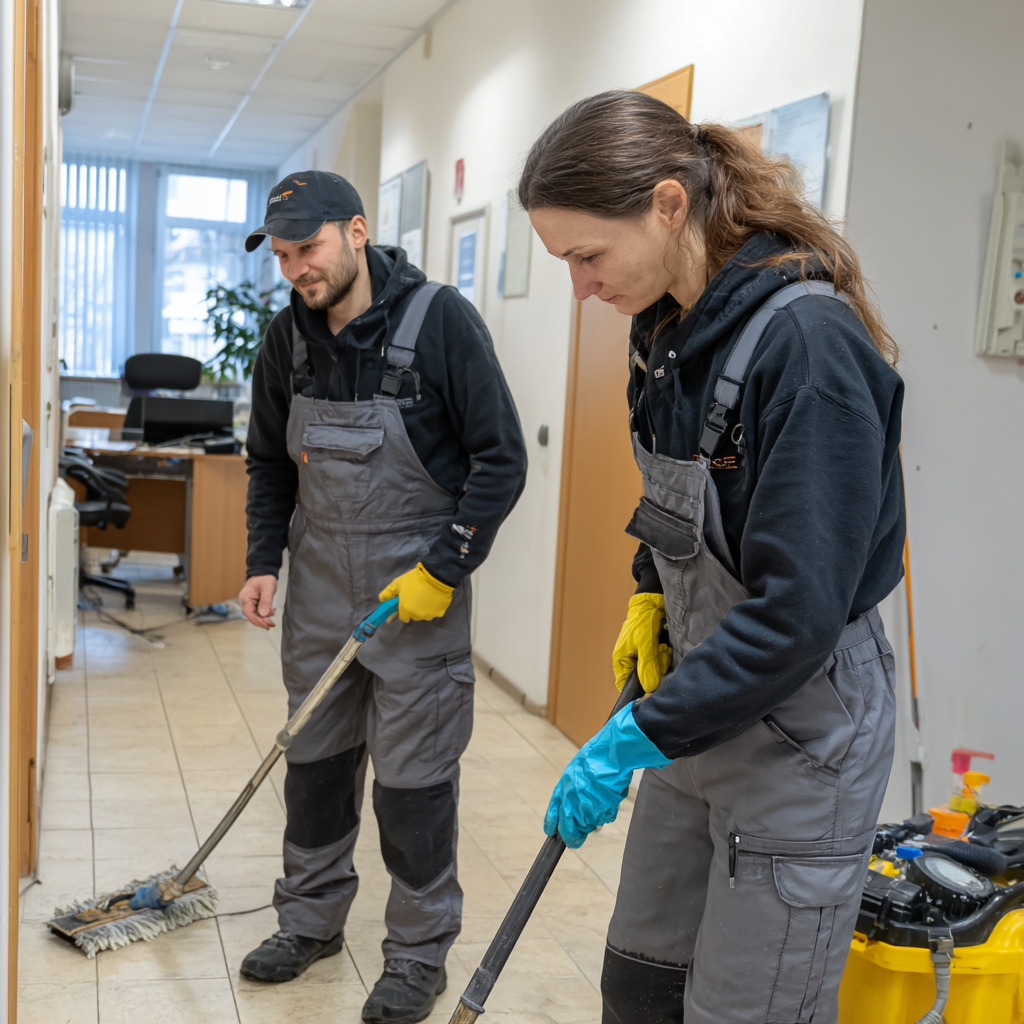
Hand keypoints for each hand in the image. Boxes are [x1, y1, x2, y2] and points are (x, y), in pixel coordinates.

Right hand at [239, 574, 277, 628]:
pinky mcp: (254, 602)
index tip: (268, 624)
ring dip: (262, 619)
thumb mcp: (267, 588)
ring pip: (254, 615)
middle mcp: (245, 601)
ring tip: (271, 622)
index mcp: (245, 597)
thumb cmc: (265, 578)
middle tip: (271, 625)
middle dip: (261, 622)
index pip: (249, 613)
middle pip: (251, 616)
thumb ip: (266, 601)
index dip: (259, 620)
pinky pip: (257, 611)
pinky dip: (263, 615)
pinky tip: (270, 614)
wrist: (264, 571)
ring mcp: (249, 602)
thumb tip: (263, 615)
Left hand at [378, 562, 453, 622]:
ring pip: (424, 615)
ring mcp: (429, 615)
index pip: (403, 617)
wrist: (436, 575)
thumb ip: (388, 593)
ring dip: (423, 610)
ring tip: (426, 597)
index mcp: (405, 609)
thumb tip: (381, 600)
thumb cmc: (415, 579)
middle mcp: (417, 615)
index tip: (406, 604)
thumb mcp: (398, 583)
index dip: (403, 611)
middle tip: (416, 597)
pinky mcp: (439, 612)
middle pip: (414, 616)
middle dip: (413, 609)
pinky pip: (435, 612)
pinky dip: (433, 607)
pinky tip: (434, 598)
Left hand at [544, 705, 670, 847]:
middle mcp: (571, 802)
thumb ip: (570, 791)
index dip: (552, 826)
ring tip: (602, 796)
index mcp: (562, 789)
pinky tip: (610, 794)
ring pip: (591, 824)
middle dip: (576, 834)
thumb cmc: (595, 758)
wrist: (612, 752)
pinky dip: (609, 810)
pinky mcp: (602, 810)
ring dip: (596, 816)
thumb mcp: (574, 771)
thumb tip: (570, 810)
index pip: (553, 816)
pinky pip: (606, 817)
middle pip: (571, 830)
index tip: (552, 834)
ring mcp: (587, 807)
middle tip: (581, 832)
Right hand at [612, 593, 671, 692]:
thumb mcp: (645, 644)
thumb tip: (649, 688)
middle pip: (644, 679)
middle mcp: (631, 661)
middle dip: (654, 669)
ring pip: (654, 671)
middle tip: (658, 654)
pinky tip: (665, 646)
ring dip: (661, 660)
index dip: (637, 688)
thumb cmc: (643, 621)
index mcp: (621, 660)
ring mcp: (643, 657)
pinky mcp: (653, 653)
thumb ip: (646, 666)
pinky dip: (664, 655)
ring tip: (662, 646)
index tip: (650, 683)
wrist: (654, 604)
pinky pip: (661, 663)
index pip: (624, 685)